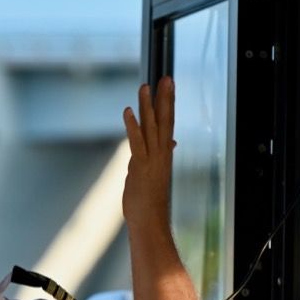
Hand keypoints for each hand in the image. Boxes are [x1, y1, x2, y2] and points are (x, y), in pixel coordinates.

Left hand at [121, 76, 175, 224]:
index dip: (168, 104)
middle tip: (165, 78)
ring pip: (152, 128)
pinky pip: (137, 143)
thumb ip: (160, 155)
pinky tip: (129, 111)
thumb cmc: (150, 201)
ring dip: (148, 107)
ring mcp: (152, 161)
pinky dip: (133, 126)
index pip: (168, 124)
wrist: (150, 222)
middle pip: (164, 121)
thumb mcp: (154, 173)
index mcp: (164, 155)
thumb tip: (170, 143)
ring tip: (146, 86)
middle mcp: (161, 155)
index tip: (168, 85)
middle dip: (164, 98)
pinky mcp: (140, 168)